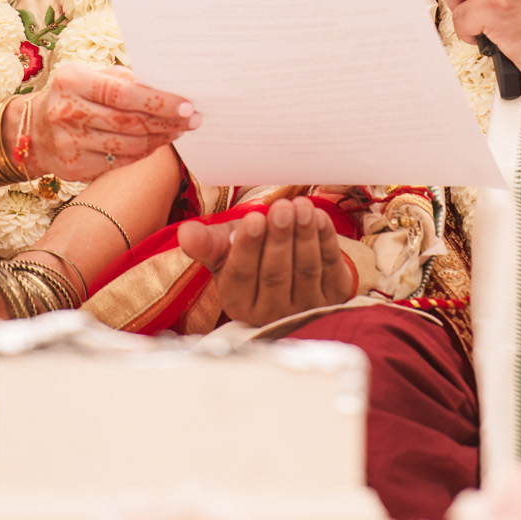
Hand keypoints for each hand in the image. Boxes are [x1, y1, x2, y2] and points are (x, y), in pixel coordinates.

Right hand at [18, 62, 200, 181]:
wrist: (33, 130)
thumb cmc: (74, 95)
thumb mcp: (91, 76)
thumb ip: (124, 80)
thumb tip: (167, 90)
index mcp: (73, 81)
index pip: (124, 94)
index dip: (159, 102)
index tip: (186, 105)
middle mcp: (68, 112)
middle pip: (130, 122)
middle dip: (167, 122)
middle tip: (192, 119)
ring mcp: (70, 143)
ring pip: (128, 145)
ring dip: (160, 139)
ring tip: (178, 130)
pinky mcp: (74, 167)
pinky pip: (119, 162)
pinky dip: (143, 153)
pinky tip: (156, 144)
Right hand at [177, 197, 356, 326]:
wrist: (286, 262)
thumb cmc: (250, 254)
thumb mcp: (224, 248)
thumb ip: (205, 242)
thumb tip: (187, 233)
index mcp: (238, 303)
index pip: (241, 276)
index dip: (248, 247)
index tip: (254, 219)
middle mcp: (271, 312)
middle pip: (275, 273)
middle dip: (280, 238)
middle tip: (282, 208)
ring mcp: (305, 308)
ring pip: (305, 270)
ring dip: (304, 235)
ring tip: (301, 206)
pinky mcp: (333, 297)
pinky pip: (330, 267)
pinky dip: (326, 240)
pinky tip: (319, 217)